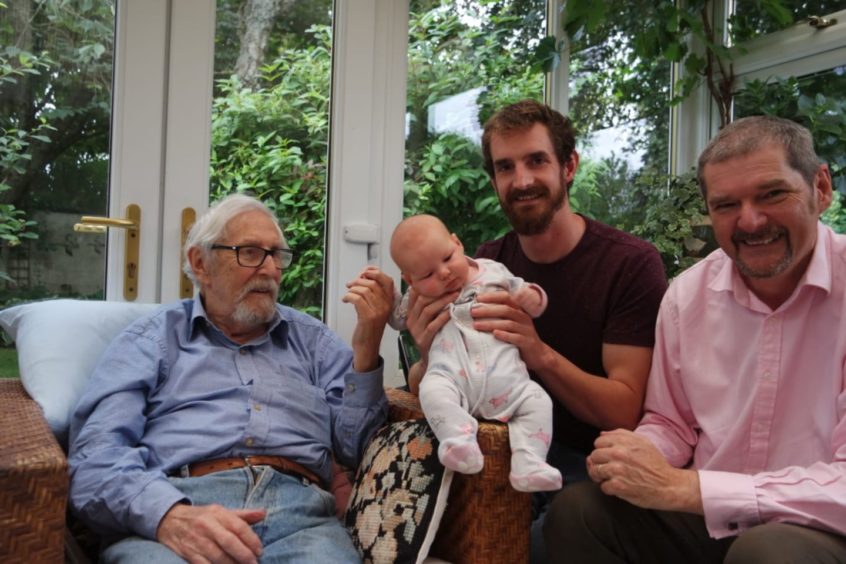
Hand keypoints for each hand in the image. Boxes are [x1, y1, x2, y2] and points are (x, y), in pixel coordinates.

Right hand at [157, 503, 265, 562]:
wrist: (169, 520)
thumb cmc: (201, 517)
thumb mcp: (220, 511)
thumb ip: (242, 515)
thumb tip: (263, 513)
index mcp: (218, 514)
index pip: (238, 526)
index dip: (251, 539)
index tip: (260, 550)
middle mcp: (207, 526)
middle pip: (229, 542)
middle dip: (244, 555)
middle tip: (254, 563)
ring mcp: (197, 541)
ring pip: (218, 556)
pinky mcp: (189, 554)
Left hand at [343, 266, 394, 371]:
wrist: (367, 347)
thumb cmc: (369, 328)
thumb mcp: (375, 309)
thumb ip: (373, 294)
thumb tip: (362, 277)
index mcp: (390, 302)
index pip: (388, 280)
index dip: (375, 272)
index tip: (364, 272)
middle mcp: (386, 306)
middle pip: (372, 283)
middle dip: (358, 281)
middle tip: (350, 284)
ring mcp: (378, 311)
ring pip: (364, 290)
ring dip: (352, 289)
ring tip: (348, 293)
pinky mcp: (368, 317)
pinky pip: (357, 299)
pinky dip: (348, 296)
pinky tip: (345, 300)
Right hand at [404, 287, 455, 362]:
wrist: (431, 361)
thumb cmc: (432, 339)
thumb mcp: (427, 322)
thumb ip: (430, 307)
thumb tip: (441, 289)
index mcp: (410, 314)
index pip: (414, 295)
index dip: (428, 285)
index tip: (442, 279)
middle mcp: (411, 322)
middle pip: (422, 300)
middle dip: (439, 292)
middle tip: (453, 286)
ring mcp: (416, 332)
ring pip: (428, 310)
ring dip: (443, 301)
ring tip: (456, 294)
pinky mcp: (424, 340)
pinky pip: (433, 325)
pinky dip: (443, 316)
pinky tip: (452, 311)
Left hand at [471, 291, 547, 370]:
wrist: (538, 354)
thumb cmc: (519, 337)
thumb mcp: (512, 323)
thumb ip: (500, 315)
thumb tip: (477, 308)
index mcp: (518, 310)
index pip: (506, 297)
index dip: (492, 296)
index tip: (477, 298)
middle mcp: (523, 318)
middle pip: (505, 309)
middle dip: (487, 310)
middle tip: (472, 312)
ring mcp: (526, 330)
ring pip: (508, 323)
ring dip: (491, 323)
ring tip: (476, 325)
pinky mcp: (527, 342)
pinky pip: (516, 337)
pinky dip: (505, 335)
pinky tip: (495, 334)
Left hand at [587, 429, 702, 513]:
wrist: (669, 485)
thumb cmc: (656, 464)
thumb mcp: (643, 442)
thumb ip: (621, 434)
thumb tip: (602, 434)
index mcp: (624, 441)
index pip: (598, 442)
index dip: (602, 450)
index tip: (609, 457)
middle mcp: (619, 453)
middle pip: (594, 456)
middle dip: (599, 463)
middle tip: (609, 469)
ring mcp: (617, 470)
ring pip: (595, 471)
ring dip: (601, 477)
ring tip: (612, 478)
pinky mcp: (618, 486)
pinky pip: (603, 486)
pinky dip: (609, 489)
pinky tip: (619, 487)